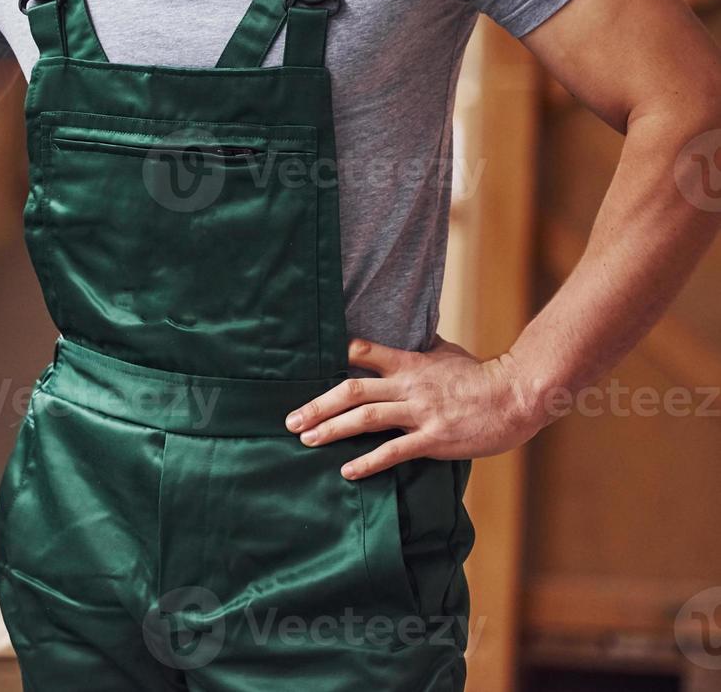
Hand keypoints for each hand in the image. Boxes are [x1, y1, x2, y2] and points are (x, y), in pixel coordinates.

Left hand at [284, 337, 543, 479]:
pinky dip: (367, 462)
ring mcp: (420, 412)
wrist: (517, 395)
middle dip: (318, 405)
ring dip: (331, 429)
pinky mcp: (433, 439)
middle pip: (352, 391)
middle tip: (291, 419)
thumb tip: (407, 338)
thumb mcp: (446, 353)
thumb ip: (420, 349)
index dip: (334, 358)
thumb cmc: (482, 375)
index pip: (363, 352)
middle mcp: (409, 386)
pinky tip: (347, 470)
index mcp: (410, 363)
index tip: (307, 370)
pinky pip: (393, 451)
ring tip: (306, 439)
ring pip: (365, 419)